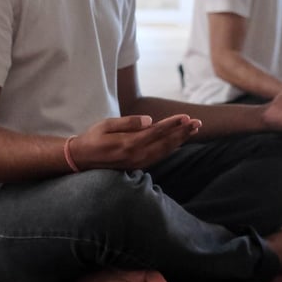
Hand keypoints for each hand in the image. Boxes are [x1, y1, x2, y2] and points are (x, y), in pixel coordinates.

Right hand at [69, 113, 201, 171]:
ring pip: (165, 151)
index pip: (156, 132)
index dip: (172, 124)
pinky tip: (178, 141)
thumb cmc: (93, 137)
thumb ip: (128, 122)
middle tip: (198, 122)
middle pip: (166, 143)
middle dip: (183, 132)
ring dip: (180, 140)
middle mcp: (137, 156)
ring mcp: (138, 162)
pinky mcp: (138, 165)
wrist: (83, 158)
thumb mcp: (106, 125)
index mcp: (129, 144)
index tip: (186, 117)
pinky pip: (159, 156)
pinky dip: (171, 148)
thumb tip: (149, 120)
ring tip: (193, 130)